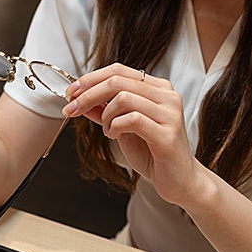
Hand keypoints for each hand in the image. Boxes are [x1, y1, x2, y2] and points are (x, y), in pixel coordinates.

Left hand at [62, 63, 204, 206]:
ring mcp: (170, 114)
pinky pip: (131, 119)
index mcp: (158, 88)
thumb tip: (78, 99)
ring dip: (105, 115)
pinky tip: (115, 135)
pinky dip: (114, 126)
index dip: (90, 79)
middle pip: (117, 81)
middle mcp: (167, 96)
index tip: (71, 92)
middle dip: (88, 95)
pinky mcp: (168, 134)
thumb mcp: (123, 127)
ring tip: (107, 130)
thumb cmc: (153, 153)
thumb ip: (104, 111)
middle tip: (72, 108)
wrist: (180, 181)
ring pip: (123, 98)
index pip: (119, 70)